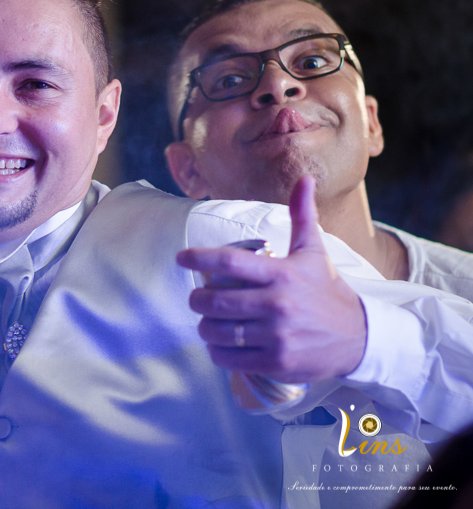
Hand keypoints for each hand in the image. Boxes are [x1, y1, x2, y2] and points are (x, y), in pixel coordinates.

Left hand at [178, 175, 367, 382]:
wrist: (359, 338)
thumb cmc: (327, 291)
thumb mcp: (314, 252)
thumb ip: (302, 216)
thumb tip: (304, 179)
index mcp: (282, 274)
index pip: (228, 262)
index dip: (198, 258)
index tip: (181, 258)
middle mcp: (278, 304)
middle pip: (215, 301)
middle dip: (197, 300)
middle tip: (197, 298)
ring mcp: (277, 336)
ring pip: (218, 331)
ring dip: (205, 327)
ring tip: (208, 321)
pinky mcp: (277, 362)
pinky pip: (230, 358)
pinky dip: (217, 352)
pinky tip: (219, 345)